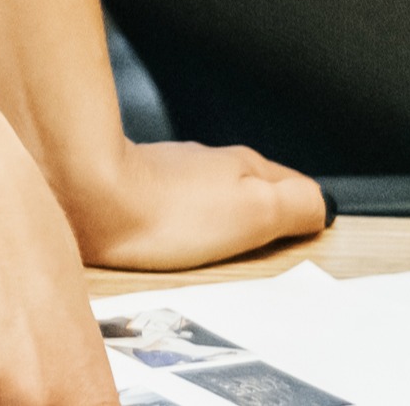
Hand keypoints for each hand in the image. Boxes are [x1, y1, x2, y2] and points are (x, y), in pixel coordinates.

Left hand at [55, 138, 325, 272]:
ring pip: (214, 195)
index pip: (295, 185)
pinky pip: (178, 207)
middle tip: (274, 244)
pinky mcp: (138, 190)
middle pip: (253, 188)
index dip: (305, 212)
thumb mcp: (256, 211)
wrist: (87, 199)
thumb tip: (322, 207)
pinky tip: (181, 240)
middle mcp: (210, 163)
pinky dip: (189, 223)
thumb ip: (297, 206)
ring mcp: (173, 174)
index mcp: (246, 166)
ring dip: (225, 218)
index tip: (311, 234)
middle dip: (266, 214)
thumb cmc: (166, 211)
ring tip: (230, 246)